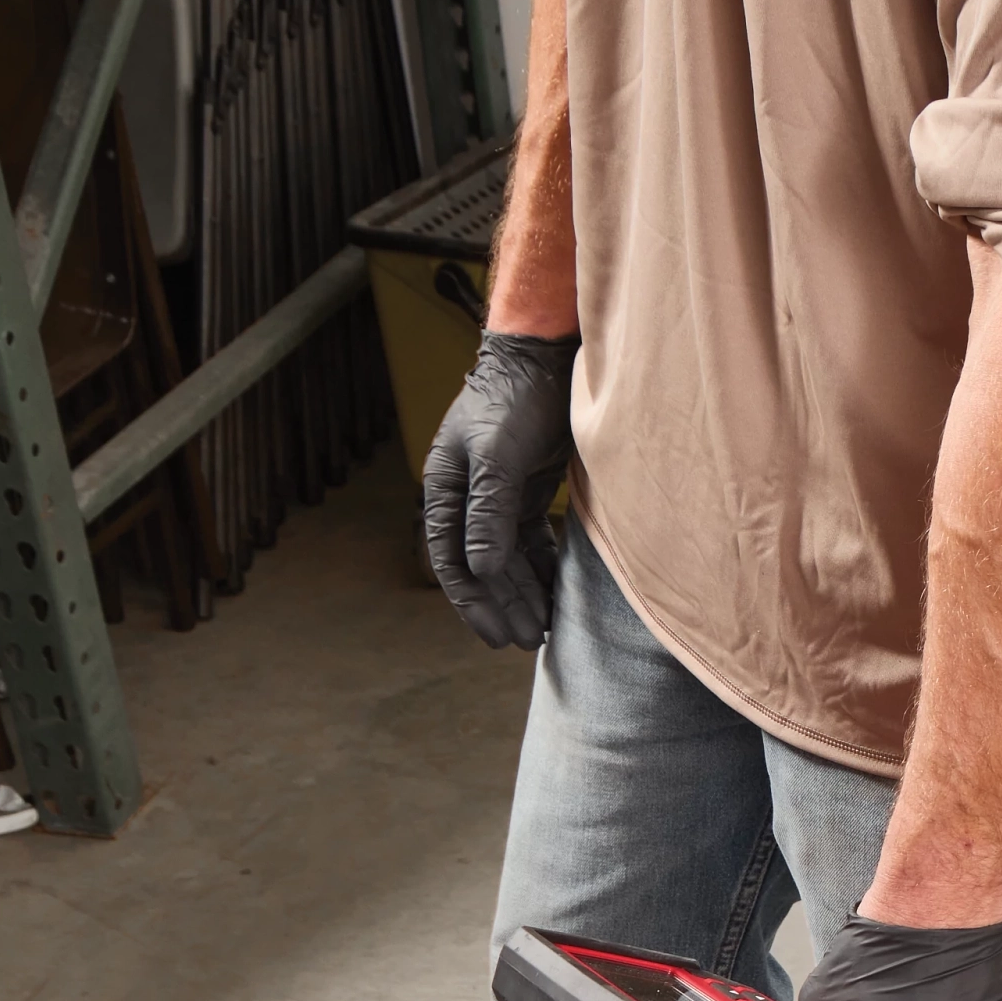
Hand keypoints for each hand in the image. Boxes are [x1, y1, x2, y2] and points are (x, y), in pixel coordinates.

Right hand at [420, 333, 576, 650]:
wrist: (545, 358)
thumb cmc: (514, 400)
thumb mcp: (498, 455)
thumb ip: (489, 512)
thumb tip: (482, 570)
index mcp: (445, 489)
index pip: (452, 559)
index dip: (473, 603)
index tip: (495, 636)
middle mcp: (467, 496)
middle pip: (482, 566)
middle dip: (503, 606)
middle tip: (528, 642)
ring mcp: (498, 495)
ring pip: (509, 558)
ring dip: (524, 593)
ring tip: (544, 628)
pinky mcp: (528, 490)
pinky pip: (532, 542)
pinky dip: (542, 570)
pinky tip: (556, 595)